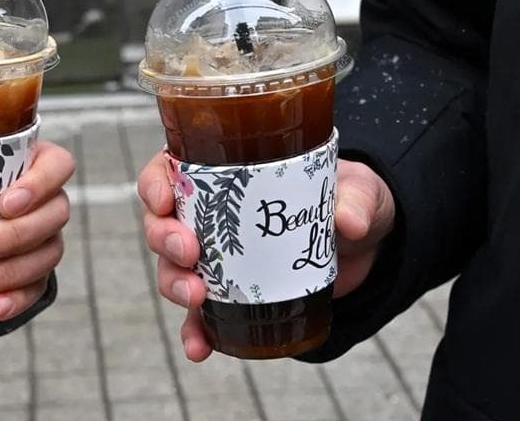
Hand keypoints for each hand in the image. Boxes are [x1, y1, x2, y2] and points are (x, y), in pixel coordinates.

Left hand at [0, 141, 74, 321]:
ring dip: (8, 273)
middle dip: (13, 236)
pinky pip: (37, 286)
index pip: (58, 166)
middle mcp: (45, 199)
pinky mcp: (33, 269)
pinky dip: (18, 299)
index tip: (6, 203)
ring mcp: (43, 236)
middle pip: (53, 215)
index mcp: (30, 160)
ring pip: (46, 254)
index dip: (41, 184)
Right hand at [137, 155, 395, 361]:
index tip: (165, 198)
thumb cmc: (346, 198)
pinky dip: (195, 332)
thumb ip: (354, 200)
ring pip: (173, 269)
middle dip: (164, 238)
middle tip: (189, 250)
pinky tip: (199, 347)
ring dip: (175, 283)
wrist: (364, 243)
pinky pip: (202, 316)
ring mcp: (217, 258)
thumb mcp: (357, 189)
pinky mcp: (233, 295)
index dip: (156, 183)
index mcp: (225, 173)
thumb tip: (348, 223)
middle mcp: (209, 214)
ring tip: (196, 296)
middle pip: (162, 223)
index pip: (171, 170)